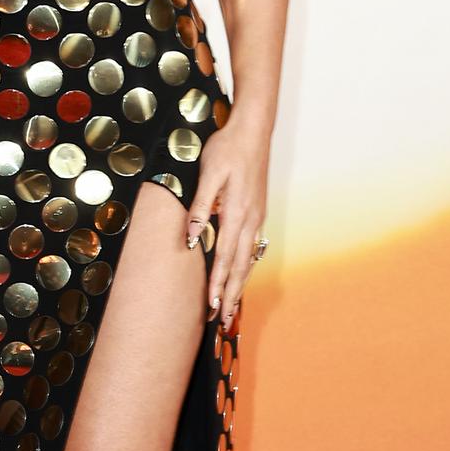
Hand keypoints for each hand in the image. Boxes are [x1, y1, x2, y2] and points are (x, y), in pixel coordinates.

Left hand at [185, 114, 269, 328]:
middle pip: (240, 266)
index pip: (224, 257)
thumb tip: (191, 238)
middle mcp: (250, 220)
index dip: (217, 283)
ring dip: (239, 285)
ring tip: (231, 308)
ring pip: (248, 259)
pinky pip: (252, 248)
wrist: (253, 131)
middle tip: (222, 320)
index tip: (211, 305)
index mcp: (236, 213)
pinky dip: (246, 268)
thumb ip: (198, 207)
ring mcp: (257, 218)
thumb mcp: (207, 174)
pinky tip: (240, 277)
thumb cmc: (226, 149)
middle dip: (230, 294)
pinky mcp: (257, 213)